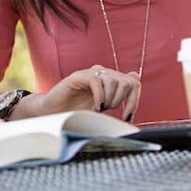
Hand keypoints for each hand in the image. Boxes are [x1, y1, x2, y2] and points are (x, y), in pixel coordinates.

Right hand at [22, 66, 140, 121]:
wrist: (54, 112)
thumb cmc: (77, 112)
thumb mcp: (103, 106)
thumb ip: (118, 94)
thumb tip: (136, 77)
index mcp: (110, 80)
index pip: (133, 82)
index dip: (134, 100)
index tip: (127, 117)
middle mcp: (102, 73)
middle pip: (126, 81)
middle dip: (123, 101)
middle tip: (111, 112)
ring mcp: (90, 74)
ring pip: (113, 81)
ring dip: (110, 100)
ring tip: (100, 109)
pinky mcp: (79, 76)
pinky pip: (97, 81)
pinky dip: (100, 97)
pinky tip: (95, 107)